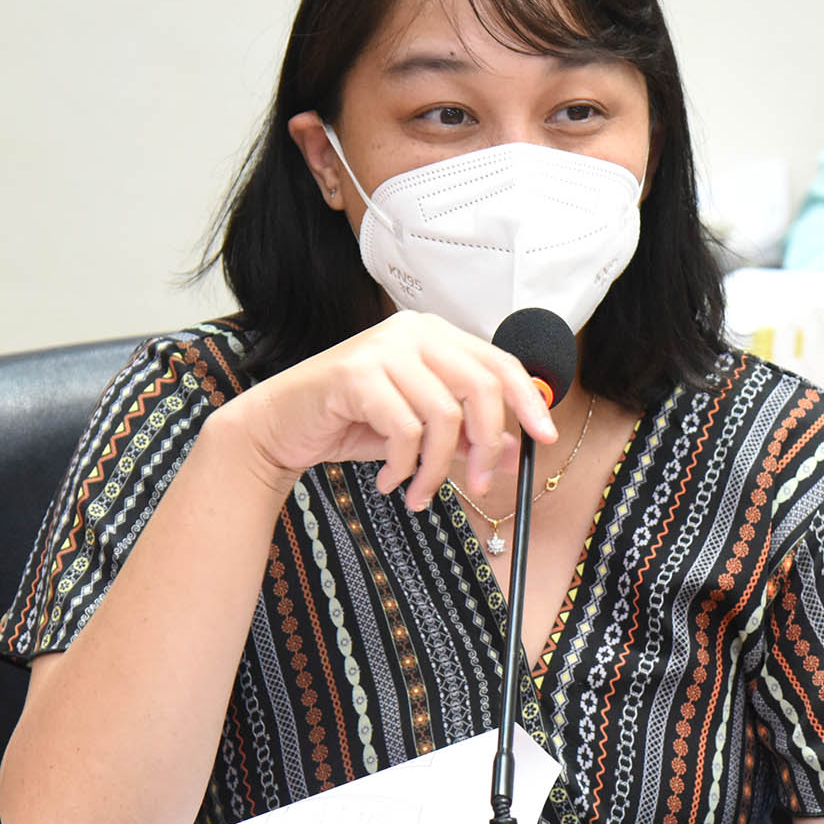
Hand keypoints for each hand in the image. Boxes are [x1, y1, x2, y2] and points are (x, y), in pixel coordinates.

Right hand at [215, 312, 558, 508]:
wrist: (280, 427)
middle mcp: (413, 331)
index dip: (527, 402)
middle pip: (481, 387)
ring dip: (436, 468)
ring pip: (444, 416)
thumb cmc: (350, 423)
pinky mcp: (356, 372)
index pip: (499, 363)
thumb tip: (509, 451)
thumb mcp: (417, 430)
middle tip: (478, 486)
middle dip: (487, 446)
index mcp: (434, 335)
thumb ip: (462, 433)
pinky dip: (404, 467)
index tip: (543, 439)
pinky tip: (389, 481)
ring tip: (419, 492)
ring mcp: (384, 347)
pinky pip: (405, 430)